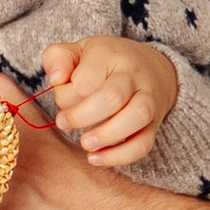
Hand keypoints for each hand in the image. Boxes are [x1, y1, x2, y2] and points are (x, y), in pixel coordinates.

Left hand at [42, 33, 176, 167]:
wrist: (154, 67)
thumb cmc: (106, 62)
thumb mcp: (78, 50)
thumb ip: (57, 58)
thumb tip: (56, 79)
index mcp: (109, 55)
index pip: (86, 80)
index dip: (67, 96)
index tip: (61, 101)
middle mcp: (132, 75)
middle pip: (112, 97)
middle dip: (82, 117)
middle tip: (63, 123)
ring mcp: (148, 99)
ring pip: (136, 117)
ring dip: (107, 136)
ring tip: (85, 144)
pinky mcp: (154, 124)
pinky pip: (144, 143)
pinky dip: (120, 156)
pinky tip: (96, 158)